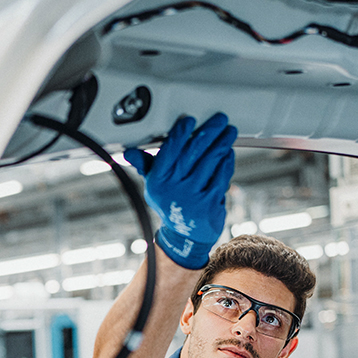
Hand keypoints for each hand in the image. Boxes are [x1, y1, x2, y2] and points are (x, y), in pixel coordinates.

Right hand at [124, 112, 236, 268]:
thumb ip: (146, 165)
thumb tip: (129, 152)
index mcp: (158, 181)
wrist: (184, 238)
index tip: (190, 120)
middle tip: (219, 120)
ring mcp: (194, 197)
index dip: (181, 133)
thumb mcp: (154, 187)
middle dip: (209, 132)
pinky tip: (228, 153)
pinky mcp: (210, 203)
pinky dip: (226, 162)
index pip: (170, 150)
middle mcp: (174, 189)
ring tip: (228, 133)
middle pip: (194, 151)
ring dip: (222, 143)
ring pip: (211, 161)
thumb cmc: (170, 205)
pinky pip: (221, 176)